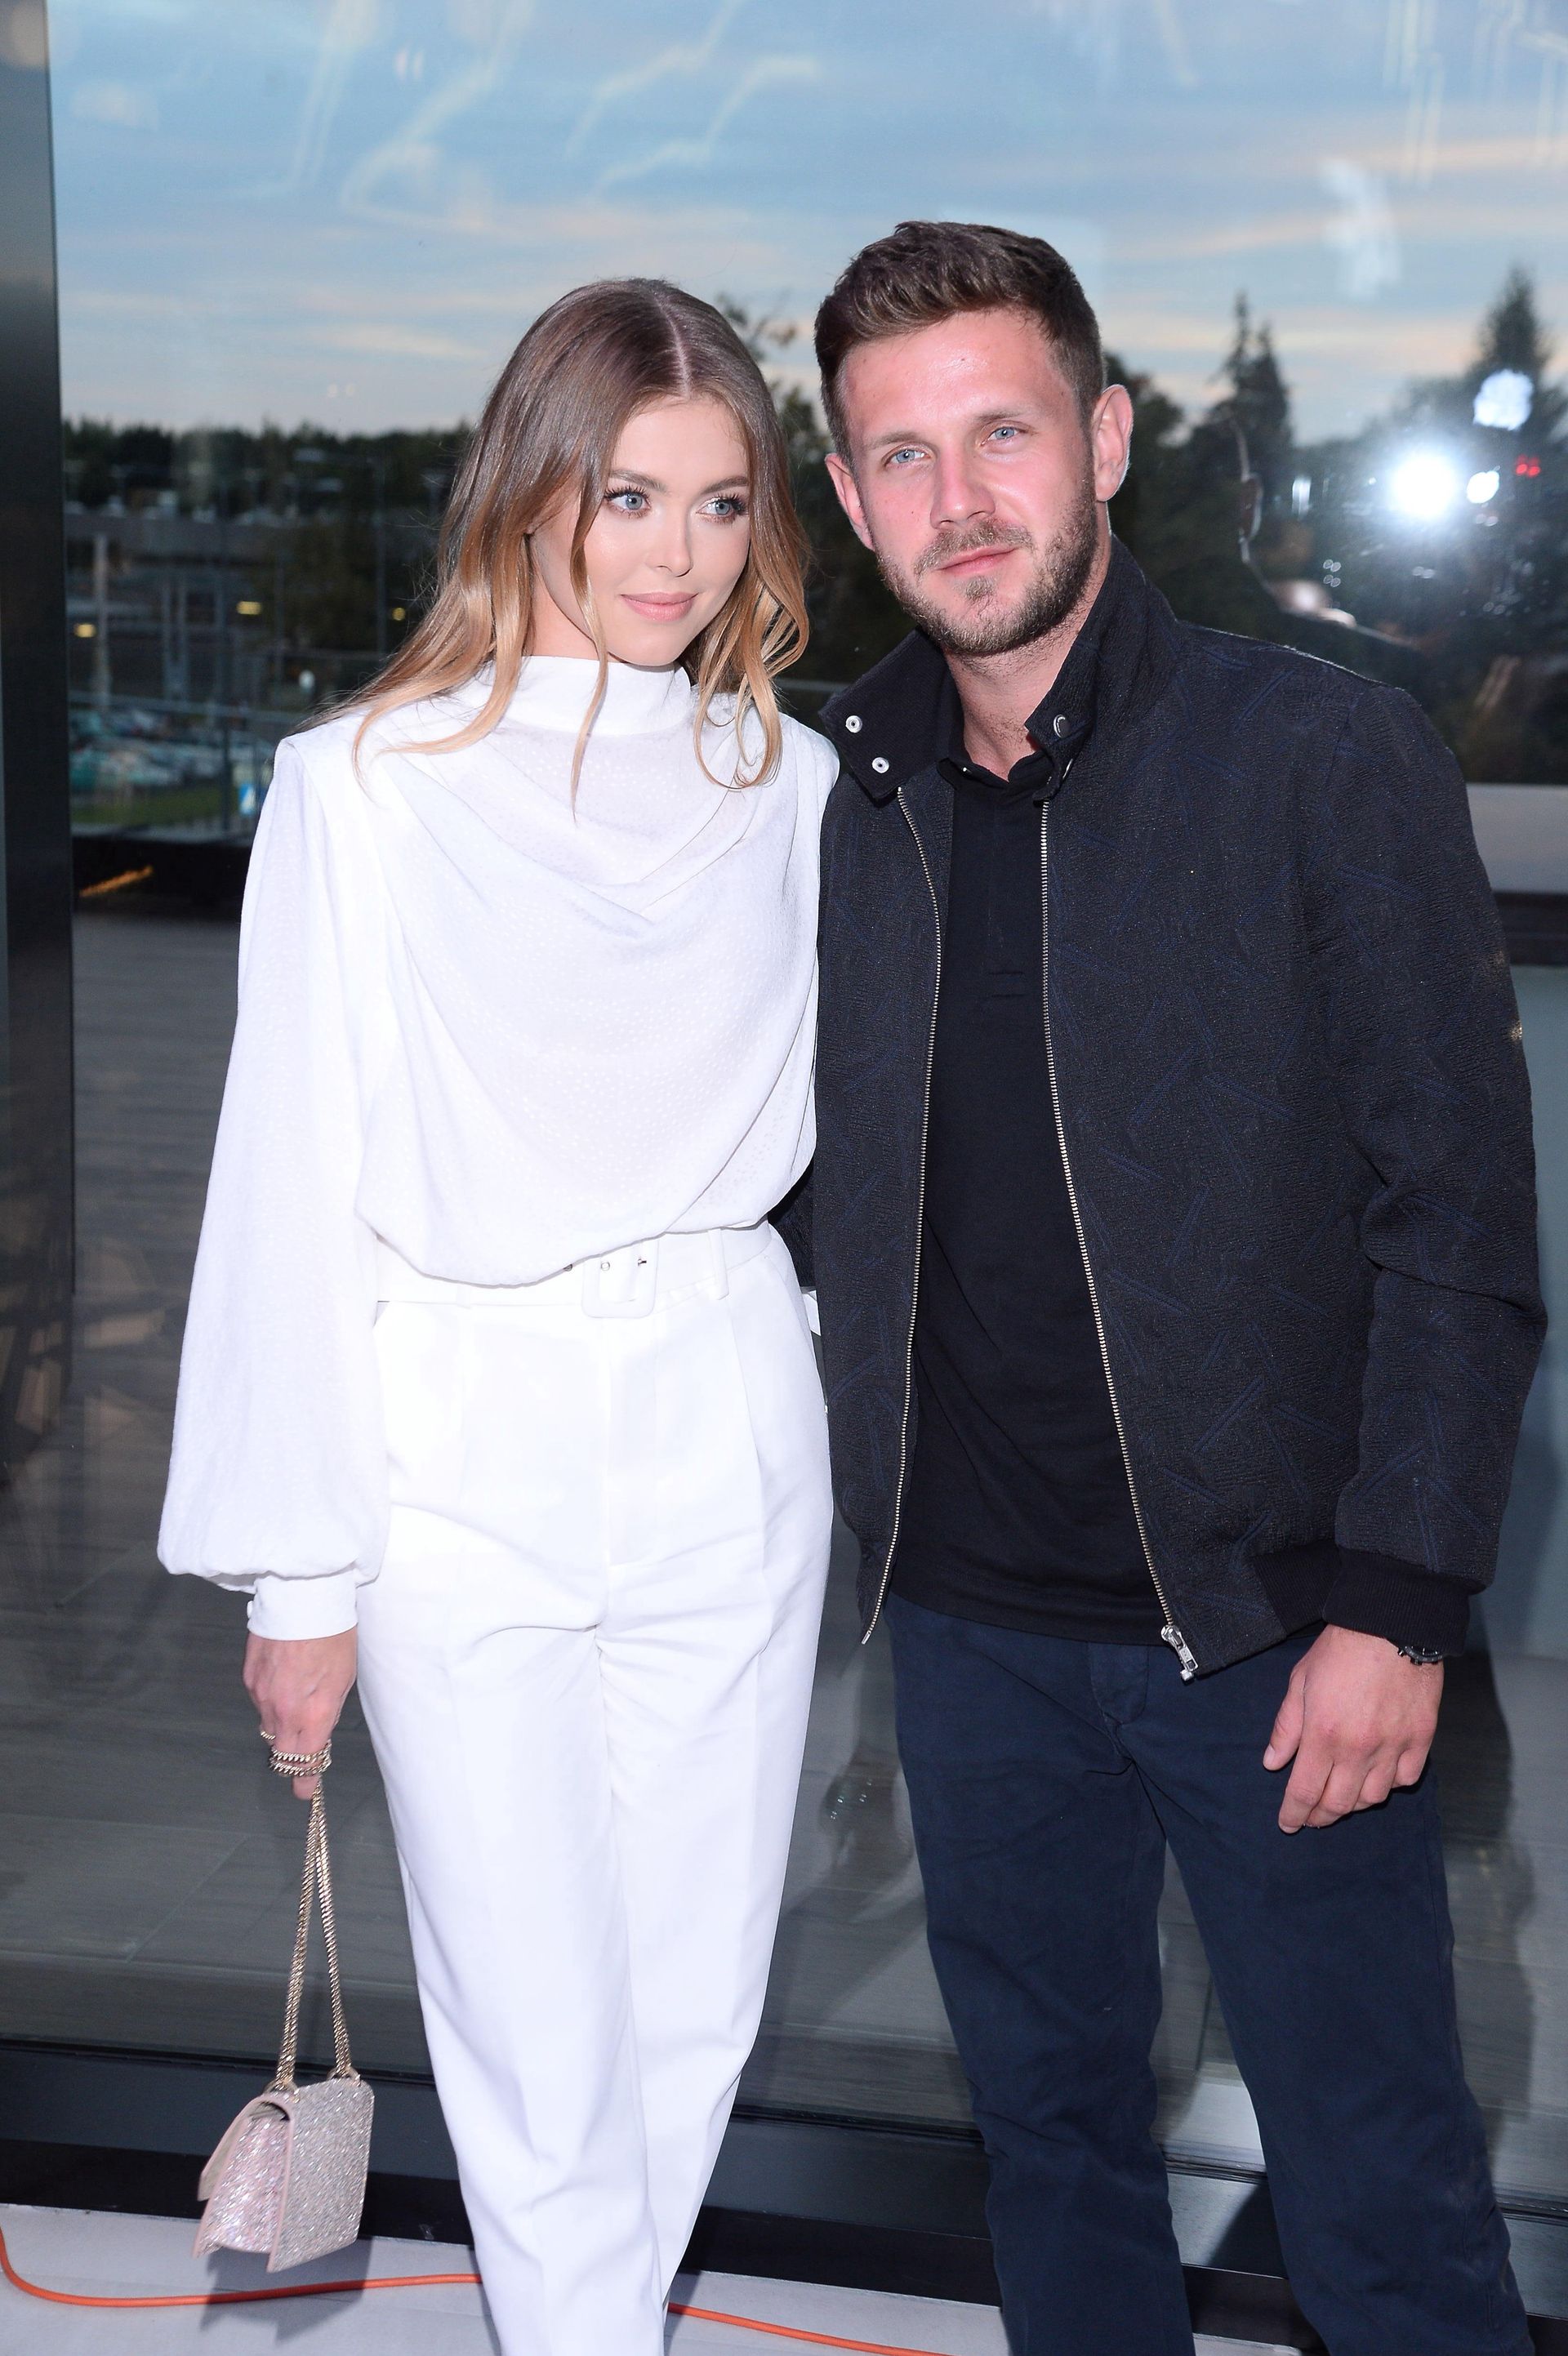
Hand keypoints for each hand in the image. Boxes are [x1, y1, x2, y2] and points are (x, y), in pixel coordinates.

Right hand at [244, 1630, 357, 1798]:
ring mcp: (261, 1695)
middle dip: (293, 1756)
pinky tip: (286, 1678)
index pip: (303, 1763)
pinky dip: (272, 1698)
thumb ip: (329, 1713)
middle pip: (282, 1752)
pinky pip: (260, 1701)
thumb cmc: (333, 1634)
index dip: (304, 1781)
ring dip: (283, 1723)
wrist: (303, 1598)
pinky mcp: (249, 1678)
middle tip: (304, 1751)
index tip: (306, 1790)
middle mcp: (282, 1711)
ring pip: (270, 1725)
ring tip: (300, 1697)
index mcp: (312, 1714)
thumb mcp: (344, 1678)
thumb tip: (319, 1734)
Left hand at [1263, 1623, 1442, 1832]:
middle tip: (1312, 1818)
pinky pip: (1406, 1778)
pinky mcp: (1421, 1738)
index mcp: (1324, 1734)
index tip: (1288, 1824)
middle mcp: (1359, 1748)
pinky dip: (1390, 1784)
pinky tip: (1379, 1776)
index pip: (1305, 1790)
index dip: (1295, 1813)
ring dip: (1354, 1803)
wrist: (1392, 1623)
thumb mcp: (1300, 1681)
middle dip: (1321, 1816)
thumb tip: (1273, 1763)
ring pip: (1374, 1797)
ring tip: (1343, 1797)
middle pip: (1339, 1802)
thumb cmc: (1341, 1649)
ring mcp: (1394, 1745)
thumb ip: (1287, 1726)